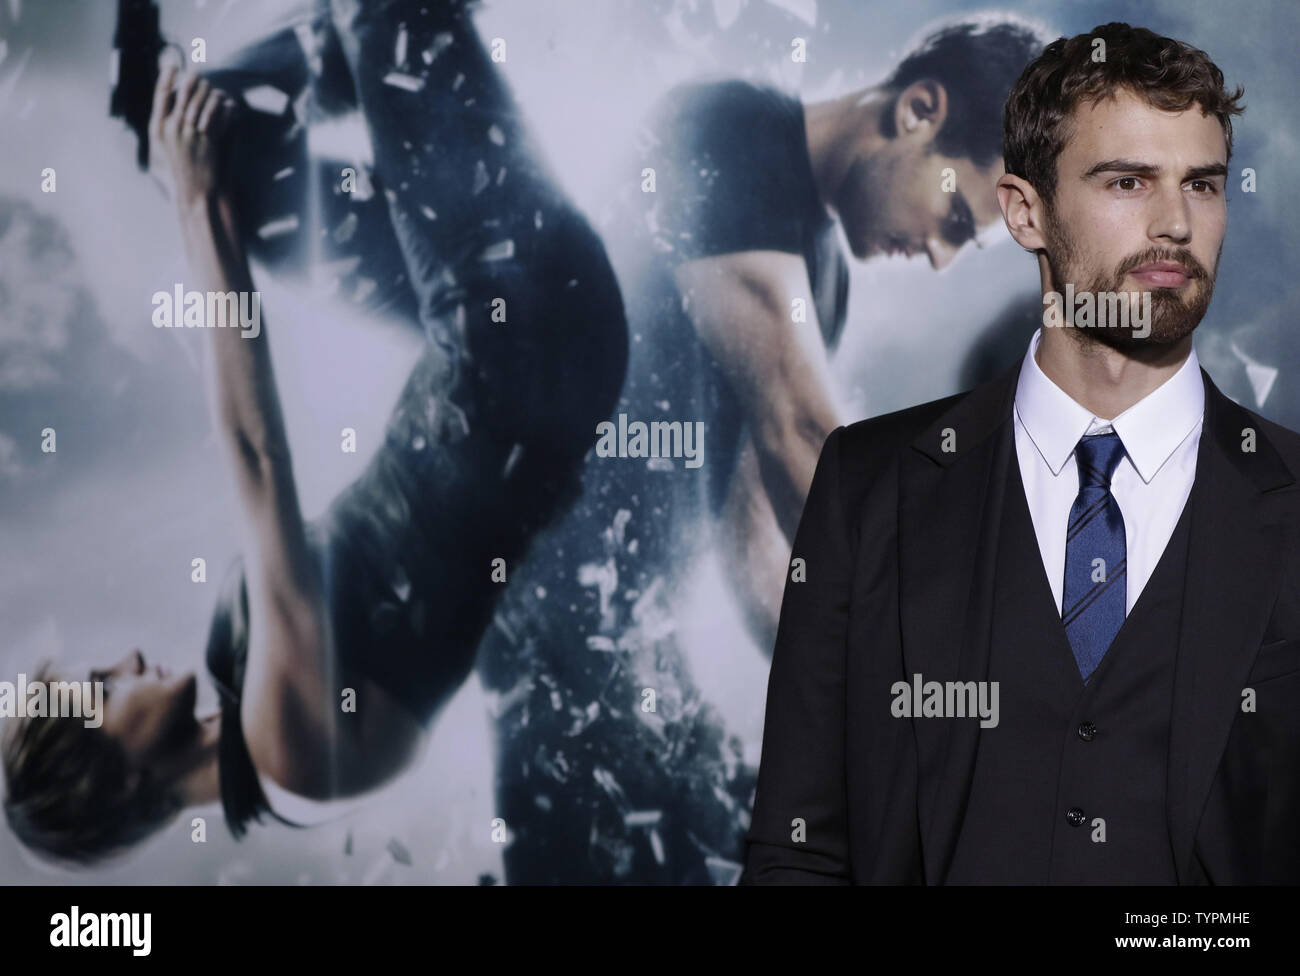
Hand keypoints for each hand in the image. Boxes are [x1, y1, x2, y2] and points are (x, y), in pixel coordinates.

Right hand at [149, 65, 236, 206]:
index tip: (172, 65)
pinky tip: (226, 103)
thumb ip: (161, 134)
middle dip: (192, 81)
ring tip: (213, 90)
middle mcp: (173, 129)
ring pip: (201, 101)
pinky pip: (216, 114)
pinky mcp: (209, 140)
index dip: (166, 77)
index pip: (160, 94)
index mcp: (158, 129)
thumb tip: (161, 117)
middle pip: (184, 93)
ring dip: (209, 92)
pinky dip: (222, 106)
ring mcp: (191, 134)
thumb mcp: (159, 154)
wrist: (195, 195)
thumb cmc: (176, 178)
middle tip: (198, 74)